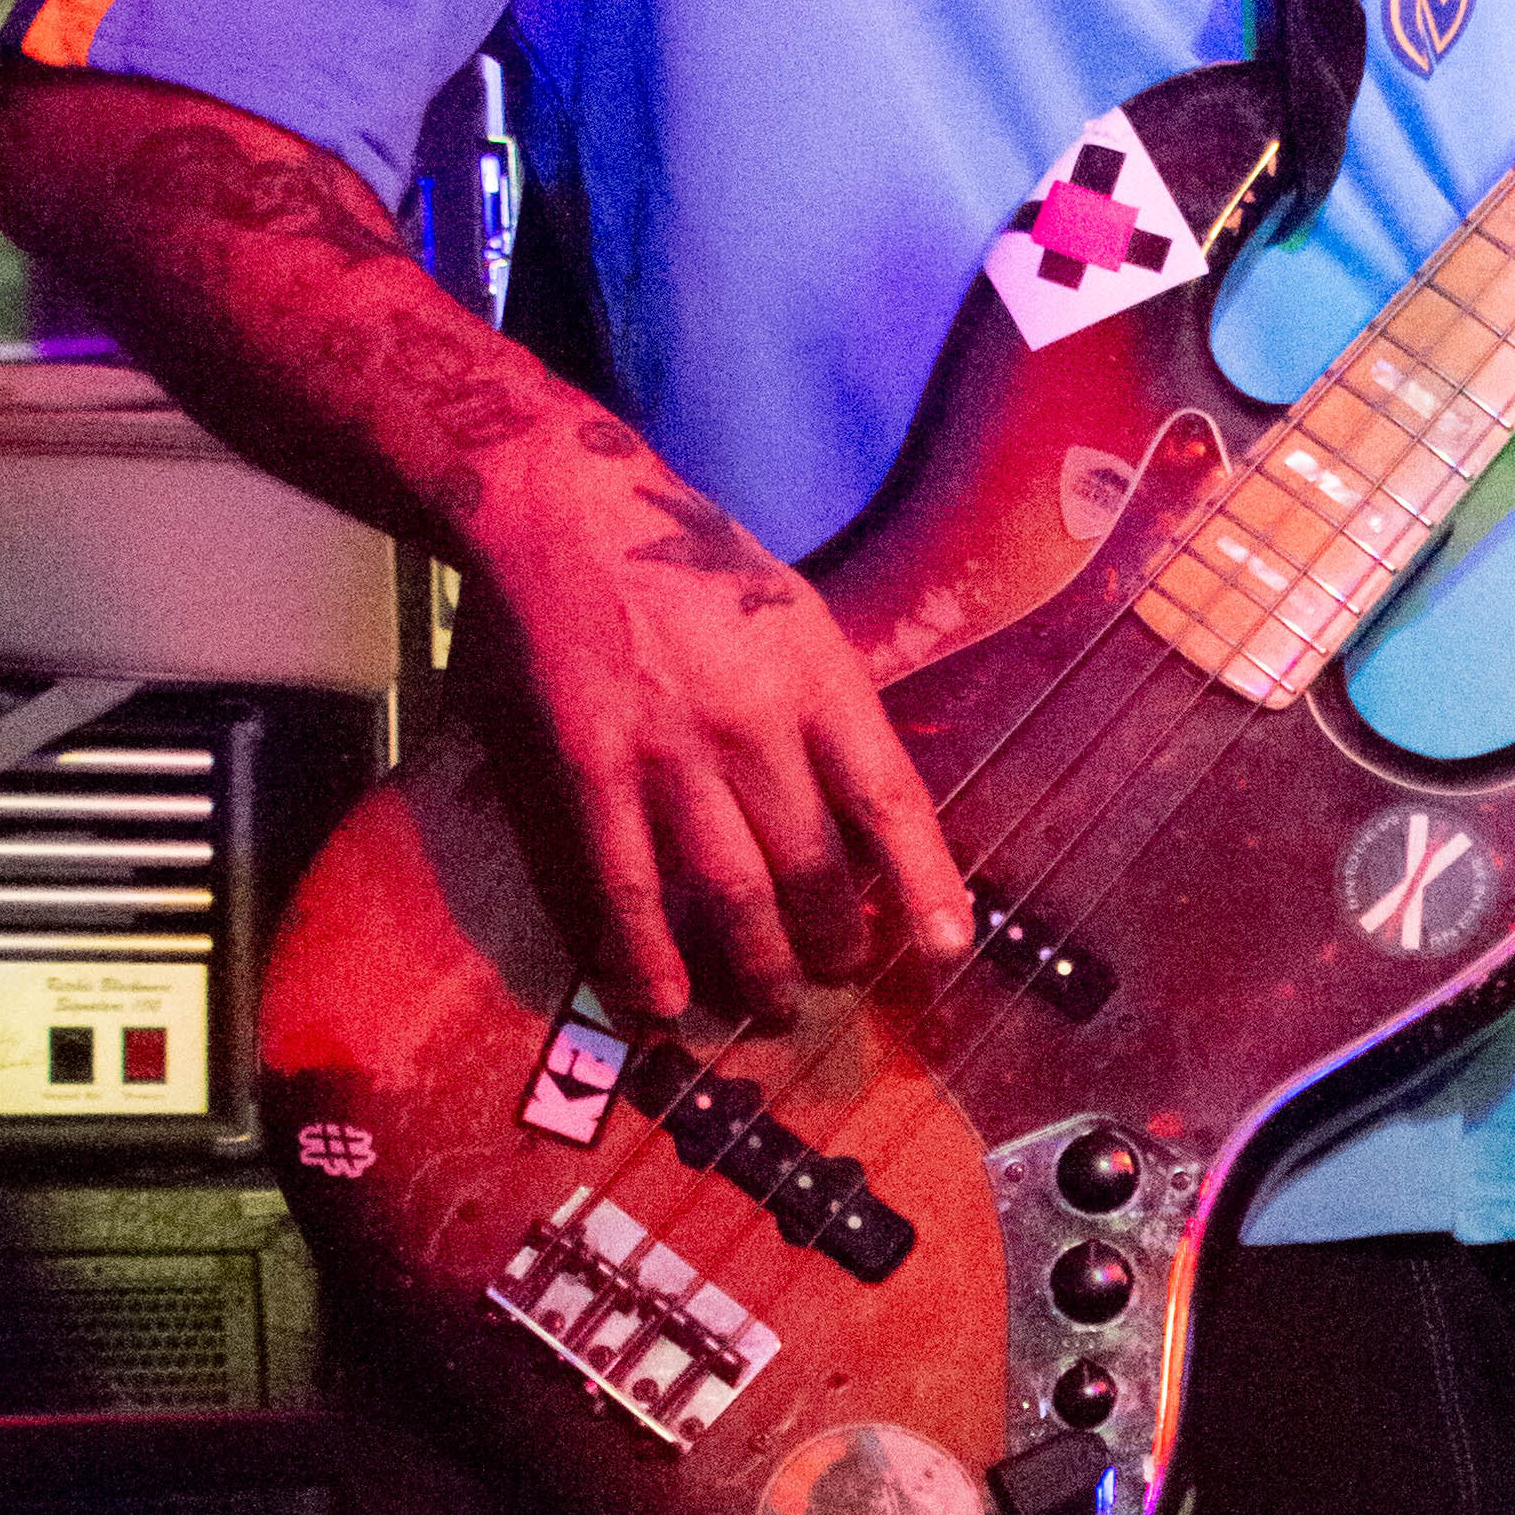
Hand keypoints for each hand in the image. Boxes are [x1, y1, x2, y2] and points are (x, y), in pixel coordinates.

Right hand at [468, 430, 972, 1023]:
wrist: (568, 510)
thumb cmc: (691, 560)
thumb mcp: (794, 611)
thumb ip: (828, 705)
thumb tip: (867, 807)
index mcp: (816, 675)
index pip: (889, 797)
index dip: (924, 881)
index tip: (946, 948)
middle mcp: (753, 721)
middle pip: (815, 865)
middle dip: (835, 941)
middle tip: (837, 975)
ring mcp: (670, 751)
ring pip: (733, 892)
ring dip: (760, 965)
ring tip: (773, 1004)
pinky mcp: (592, 770)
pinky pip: (628, 886)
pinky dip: (647, 955)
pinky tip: (664, 1001)